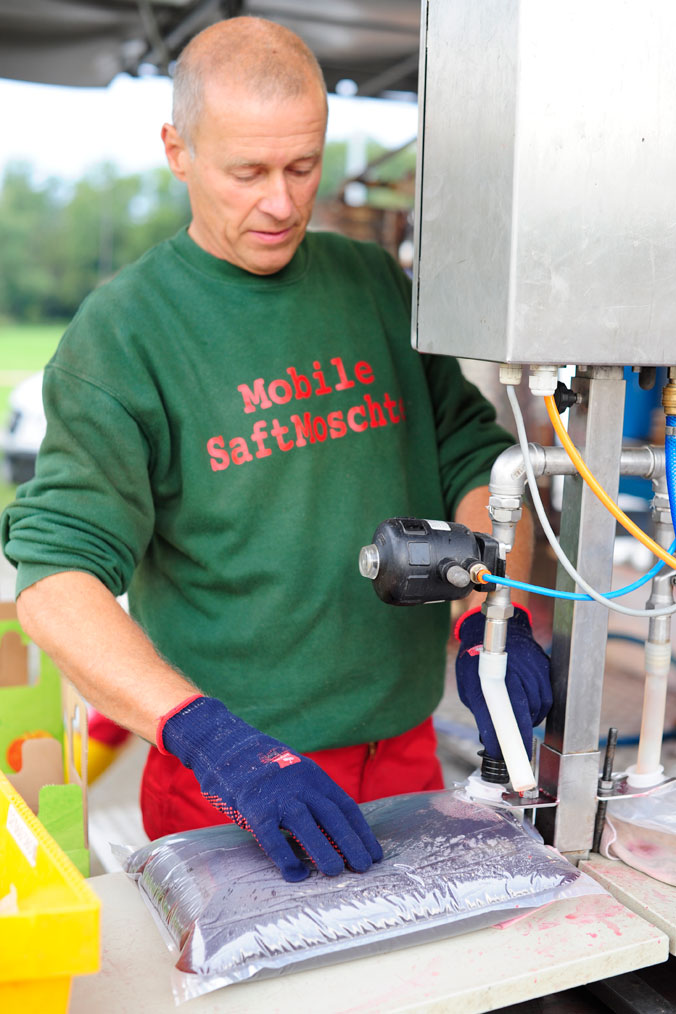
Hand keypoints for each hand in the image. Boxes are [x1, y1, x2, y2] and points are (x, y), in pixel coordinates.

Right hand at [158, 694, 382, 881]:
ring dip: (323, 849)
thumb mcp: (295, 774)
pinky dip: (284, 855)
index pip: (345, 806)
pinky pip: (270, 834)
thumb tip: (334, 831)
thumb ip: (312, 796)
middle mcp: (301, 784)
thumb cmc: (263, 768)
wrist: (226, 745)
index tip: (374, 854)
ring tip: (336, 873)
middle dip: (351, 842)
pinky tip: (295, 874)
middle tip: (364, 867)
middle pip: (332, 815)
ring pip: (306, 823)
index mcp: (314, 777)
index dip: (361, 832)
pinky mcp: (253, 805)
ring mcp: (277, 794)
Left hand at [455, 606, 550, 759]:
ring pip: (537, 706)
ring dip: (530, 722)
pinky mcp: (543, 666)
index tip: (498, 753)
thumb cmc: (475, 660)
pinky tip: (530, 709)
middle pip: (519, 711)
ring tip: (520, 725)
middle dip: (519, 737)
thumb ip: (480, 708)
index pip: (491, 712)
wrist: (490, 628)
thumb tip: (491, 737)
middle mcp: (508, 670)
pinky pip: (547, 697)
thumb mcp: (468, 685)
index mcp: (481, 676)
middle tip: (516, 755)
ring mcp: (528, 667)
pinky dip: (539, 709)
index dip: (496, 737)